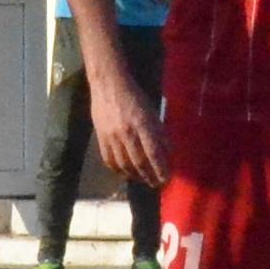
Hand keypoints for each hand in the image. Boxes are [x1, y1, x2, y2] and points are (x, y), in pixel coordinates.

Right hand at [87, 67, 159, 188]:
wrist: (108, 84)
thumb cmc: (135, 96)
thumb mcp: (152, 111)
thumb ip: (160, 132)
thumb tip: (168, 152)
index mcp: (142, 123)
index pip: (154, 153)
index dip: (161, 169)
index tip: (167, 179)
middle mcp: (127, 132)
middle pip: (139, 163)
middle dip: (150, 177)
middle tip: (157, 184)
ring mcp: (111, 136)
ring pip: (124, 165)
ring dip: (135, 176)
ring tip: (143, 180)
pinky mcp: (100, 138)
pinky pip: (109, 160)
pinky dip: (118, 171)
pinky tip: (125, 173)